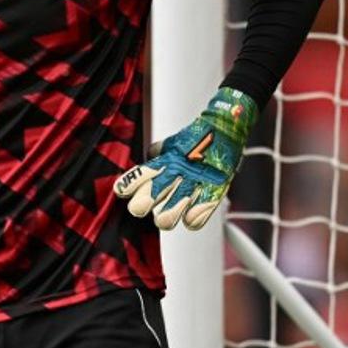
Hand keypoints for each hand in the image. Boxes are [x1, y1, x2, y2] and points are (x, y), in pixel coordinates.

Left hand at [114, 87, 257, 230]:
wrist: (226, 127)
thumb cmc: (197, 139)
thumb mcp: (172, 143)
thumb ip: (157, 155)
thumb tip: (145, 163)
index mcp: (167, 160)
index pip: (142, 173)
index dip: (129, 184)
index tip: (121, 190)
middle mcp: (179, 171)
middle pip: (153, 194)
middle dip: (142, 204)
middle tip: (139, 208)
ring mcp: (197, 182)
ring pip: (173, 209)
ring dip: (166, 215)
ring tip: (163, 218)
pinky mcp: (215, 190)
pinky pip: (199, 214)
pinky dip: (192, 219)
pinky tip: (188, 219)